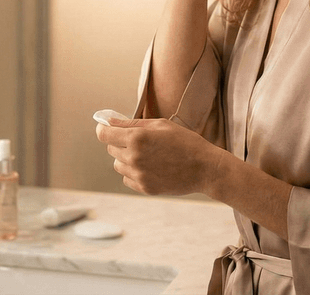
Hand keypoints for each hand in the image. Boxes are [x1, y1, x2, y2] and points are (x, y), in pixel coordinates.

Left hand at [95, 117, 224, 195]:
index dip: (104, 129)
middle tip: (141, 141)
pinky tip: (151, 167)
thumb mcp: (160, 125)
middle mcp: (134, 157)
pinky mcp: (144, 188)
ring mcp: (139, 175)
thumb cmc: (185, 141)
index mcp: (137, 138)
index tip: (108, 128)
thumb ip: (131, 123)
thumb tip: (108, 121)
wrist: (206, 168)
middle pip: (111, 149)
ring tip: (148, 155)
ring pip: (118, 165)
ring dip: (126, 158)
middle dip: (120, 142)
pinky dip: (134, 173)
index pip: (104, 134)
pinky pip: (127, 178)